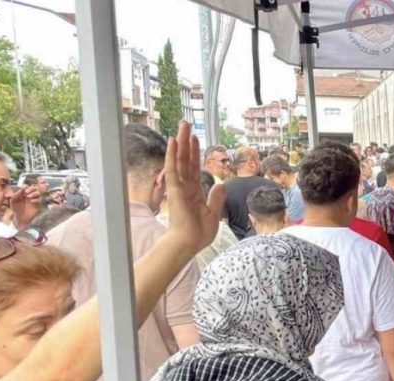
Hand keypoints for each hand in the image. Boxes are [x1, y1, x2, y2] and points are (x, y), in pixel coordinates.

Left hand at [9, 187, 41, 228]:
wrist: (20, 218)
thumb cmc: (16, 209)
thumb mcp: (13, 201)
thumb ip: (16, 194)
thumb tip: (21, 189)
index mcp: (23, 193)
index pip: (27, 187)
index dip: (26, 186)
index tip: (24, 187)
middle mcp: (30, 195)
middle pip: (34, 188)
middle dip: (31, 188)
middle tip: (26, 192)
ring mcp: (34, 200)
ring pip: (38, 193)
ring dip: (34, 193)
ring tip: (29, 196)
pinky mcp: (38, 205)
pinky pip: (40, 200)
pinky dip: (36, 199)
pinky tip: (31, 201)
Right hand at [163, 121, 226, 255]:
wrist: (189, 243)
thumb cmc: (198, 233)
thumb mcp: (213, 213)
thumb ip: (216, 198)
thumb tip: (220, 185)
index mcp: (193, 192)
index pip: (193, 167)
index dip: (194, 153)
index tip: (194, 139)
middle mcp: (185, 186)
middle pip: (185, 159)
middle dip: (186, 142)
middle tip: (186, 124)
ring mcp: (179, 187)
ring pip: (179, 160)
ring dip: (180, 142)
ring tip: (182, 126)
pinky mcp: (175, 190)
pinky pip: (173, 169)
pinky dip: (172, 155)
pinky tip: (173, 142)